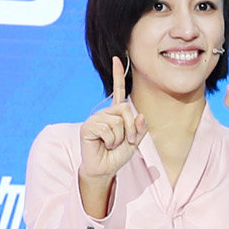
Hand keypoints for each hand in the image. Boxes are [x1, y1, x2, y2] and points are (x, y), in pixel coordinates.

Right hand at [78, 59, 143, 214]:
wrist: (104, 169)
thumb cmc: (117, 155)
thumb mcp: (135, 142)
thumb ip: (140, 129)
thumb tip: (140, 115)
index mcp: (116, 113)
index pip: (118, 91)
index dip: (118, 74)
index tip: (118, 58)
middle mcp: (105, 113)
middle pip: (126, 110)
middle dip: (131, 129)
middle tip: (125, 141)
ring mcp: (96, 118)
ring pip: (118, 121)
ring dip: (120, 137)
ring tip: (111, 145)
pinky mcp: (88, 126)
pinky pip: (107, 129)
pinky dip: (110, 141)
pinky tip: (103, 144)